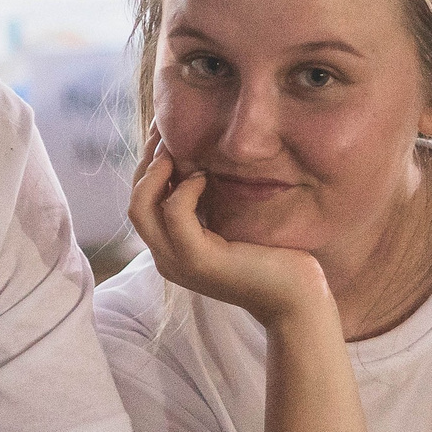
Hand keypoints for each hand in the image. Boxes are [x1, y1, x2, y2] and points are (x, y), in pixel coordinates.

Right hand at [128, 132, 331, 327]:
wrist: (296, 299)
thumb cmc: (272, 259)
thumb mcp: (231, 225)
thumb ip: (209, 205)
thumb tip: (200, 162)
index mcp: (172, 249)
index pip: (143, 202)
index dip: (148, 166)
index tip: (163, 132)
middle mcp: (166, 257)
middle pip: (134, 202)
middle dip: (146, 162)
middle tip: (165, 132)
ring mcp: (178, 261)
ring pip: (140, 207)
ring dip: (156, 172)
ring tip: (177, 150)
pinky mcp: (197, 260)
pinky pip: (175, 213)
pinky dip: (185, 189)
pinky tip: (204, 177)